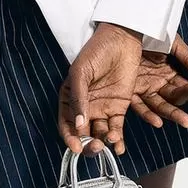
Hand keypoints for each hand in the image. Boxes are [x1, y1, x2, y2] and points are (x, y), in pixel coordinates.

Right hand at [58, 22, 142, 156]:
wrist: (122, 40)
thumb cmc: (96, 51)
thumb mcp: (81, 72)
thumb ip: (79, 98)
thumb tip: (78, 124)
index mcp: (70, 98)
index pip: (66, 124)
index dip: (69, 138)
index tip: (76, 147)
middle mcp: (84, 107)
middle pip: (83, 134)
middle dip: (88, 144)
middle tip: (95, 146)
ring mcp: (102, 109)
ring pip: (99, 134)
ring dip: (103, 143)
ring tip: (110, 140)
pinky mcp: (118, 108)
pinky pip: (116, 129)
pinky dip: (116, 140)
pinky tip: (119, 146)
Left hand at [131, 33, 187, 129]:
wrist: (123, 26)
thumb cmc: (148, 33)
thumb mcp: (171, 43)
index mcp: (169, 72)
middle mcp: (158, 83)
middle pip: (177, 98)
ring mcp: (144, 88)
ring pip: (161, 106)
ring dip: (174, 114)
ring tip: (187, 121)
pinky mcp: (128, 92)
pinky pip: (139, 106)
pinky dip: (148, 115)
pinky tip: (157, 121)